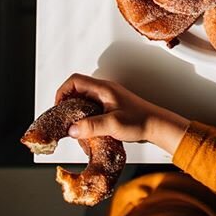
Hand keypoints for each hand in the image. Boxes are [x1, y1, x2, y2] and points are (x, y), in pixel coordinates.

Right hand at [55, 73, 188, 154]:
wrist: (156, 125)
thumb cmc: (139, 121)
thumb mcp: (113, 124)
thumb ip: (91, 126)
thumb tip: (71, 129)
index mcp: (103, 89)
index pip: (75, 81)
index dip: (62, 92)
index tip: (58, 109)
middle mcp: (103, 91)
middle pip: (76, 91)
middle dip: (67, 106)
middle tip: (63, 122)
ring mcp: (106, 99)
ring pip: (83, 102)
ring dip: (76, 114)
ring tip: (75, 130)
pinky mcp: (109, 109)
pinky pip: (90, 110)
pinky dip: (85, 120)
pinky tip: (87, 134)